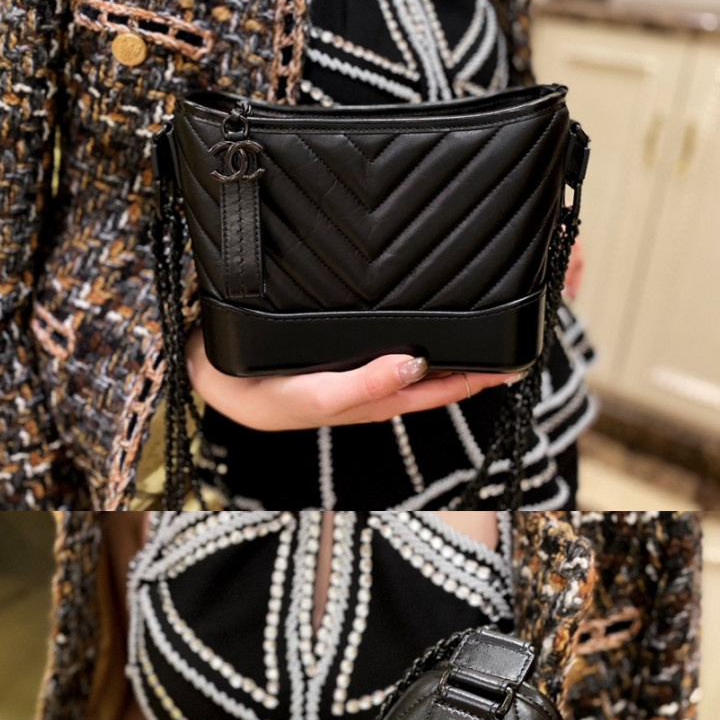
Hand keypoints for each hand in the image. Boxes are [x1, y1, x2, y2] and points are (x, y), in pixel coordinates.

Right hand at [187, 330, 501, 437]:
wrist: (201, 372)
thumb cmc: (251, 390)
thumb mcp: (307, 394)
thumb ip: (359, 387)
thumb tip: (415, 365)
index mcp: (366, 400)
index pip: (433, 390)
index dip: (472, 378)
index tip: (512, 361)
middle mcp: (366, 385)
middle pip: (433, 375)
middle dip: (472, 362)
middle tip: (518, 343)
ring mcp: (353, 368)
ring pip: (414, 358)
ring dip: (451, 346)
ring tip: (488, 331)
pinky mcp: (338, 347)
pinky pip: (388, 341)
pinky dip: (416, 333)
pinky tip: (429, 318)